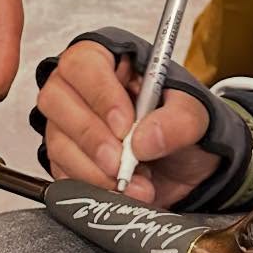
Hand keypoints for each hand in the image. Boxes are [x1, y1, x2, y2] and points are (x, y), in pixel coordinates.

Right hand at [34, 40, 220, 206]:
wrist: (186, 167)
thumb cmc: (182, 127)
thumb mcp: (195, 116)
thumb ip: (177, 122)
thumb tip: (144, 140)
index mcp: (112, 60)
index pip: (85, 62)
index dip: (100, 94)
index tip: (124, 125)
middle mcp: (81, 88)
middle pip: (57, 99)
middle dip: (91, 137)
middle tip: (120, 162)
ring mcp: (69, 125)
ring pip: (58, 141)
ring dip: (94, 169)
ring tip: (134, 182)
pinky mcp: (66, 159)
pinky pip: (61, 173)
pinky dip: (91, 187)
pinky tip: (119, 191)